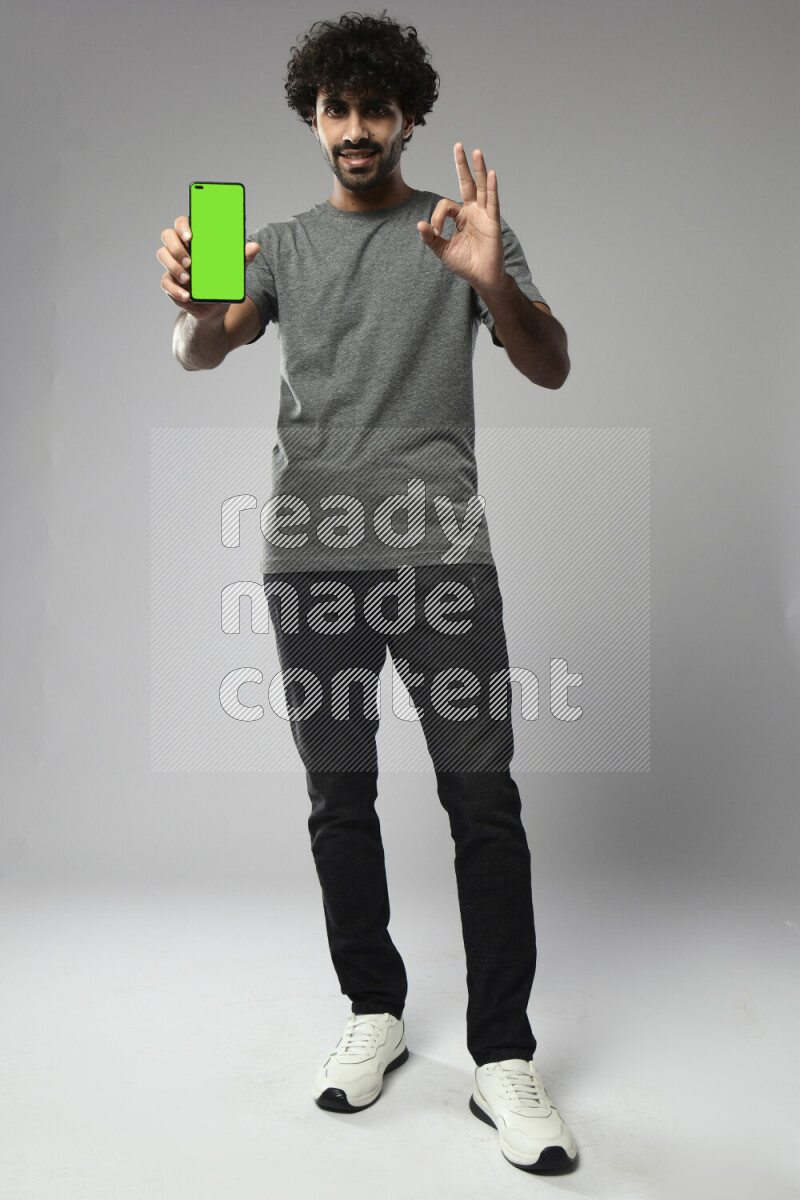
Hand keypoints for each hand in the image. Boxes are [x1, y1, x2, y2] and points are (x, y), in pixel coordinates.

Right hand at [157, 216, 260, 320]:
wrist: (215, 306)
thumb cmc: (222, 279)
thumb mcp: (233, 269)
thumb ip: (242, 257)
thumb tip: (255, 246)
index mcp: (194, 238)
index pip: (182, 223)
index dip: (183, 226)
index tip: (191, 237)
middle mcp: (180, 247)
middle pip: (167, 235)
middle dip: (176, 247)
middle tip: (190, 261)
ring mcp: (173, 264)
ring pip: (162, 254)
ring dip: (173, 266)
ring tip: (188, 278)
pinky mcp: (170, 282)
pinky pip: (165, 282)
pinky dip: (175, 290)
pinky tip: (187, 296)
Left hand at [416, 144, 506, 294]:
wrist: (481, 277)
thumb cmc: (464, 263)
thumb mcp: (442, 250)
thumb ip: (431, 237)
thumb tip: (419, 224)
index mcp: (461, 217)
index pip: (446, 205)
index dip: (437, 216)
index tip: (435, 231)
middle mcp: (473, 211)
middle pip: (467, 183)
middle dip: (462, 165)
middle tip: (458, 145)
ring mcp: (484, 215)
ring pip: (481, 187)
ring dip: (479, 169)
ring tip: (476, 151)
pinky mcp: (493, 222)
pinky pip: (492, 202)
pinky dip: (492, 188)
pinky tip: (491, 173)